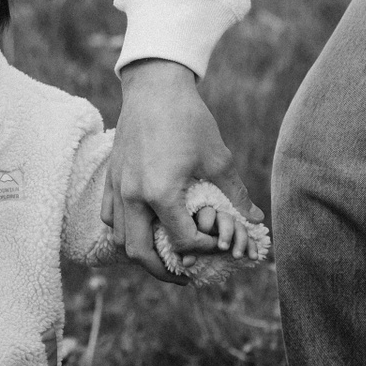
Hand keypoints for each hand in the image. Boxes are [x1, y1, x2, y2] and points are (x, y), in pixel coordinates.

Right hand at [103, 59, 262, 282]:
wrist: (154, 88)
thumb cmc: (189, 120)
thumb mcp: (217, 158)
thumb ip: (235, 194)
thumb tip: (255, 219)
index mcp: (161, 193)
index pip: (182, 241)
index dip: (204, 249)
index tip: (219, 244)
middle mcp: (133, 196)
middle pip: (140, 253)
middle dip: (164, 272)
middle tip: (185, 277)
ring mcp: (118, 188)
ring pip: (119, 239)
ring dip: (141, 254)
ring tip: (163, 258)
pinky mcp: (111, 178)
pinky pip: (110, 217)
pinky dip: (124, 230)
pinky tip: (142, 230)